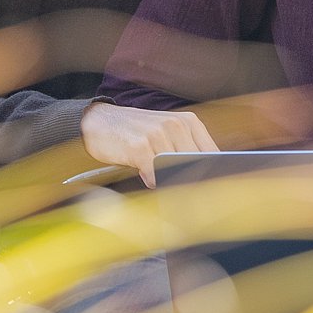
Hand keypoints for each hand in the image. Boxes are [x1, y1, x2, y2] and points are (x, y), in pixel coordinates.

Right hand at [79, 102, 216, 187]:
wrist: (100, 121)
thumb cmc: (137, 132)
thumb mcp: (167, 133)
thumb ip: (187, 149)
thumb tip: (206, 177)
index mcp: (189, 122)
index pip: (212, 153)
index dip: (211, 172)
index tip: (211, 188)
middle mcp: (176, 125)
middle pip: (196, 163)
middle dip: (190, 179)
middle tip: (184, 192)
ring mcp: (158, 134)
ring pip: (175, 169)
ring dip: (168, 179)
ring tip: (159, 178)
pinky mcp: (140, 146)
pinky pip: (154, 173)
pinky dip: (151, 179)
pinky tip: (144, 174)